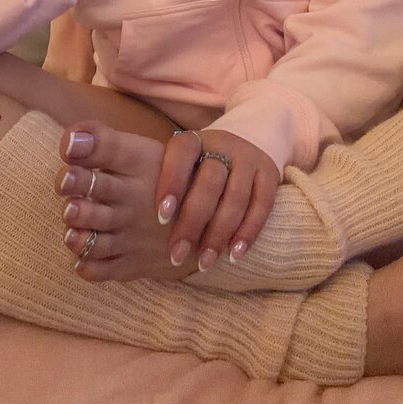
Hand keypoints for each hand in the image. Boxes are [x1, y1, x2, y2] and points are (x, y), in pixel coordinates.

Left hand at [155, 128, 279, 271]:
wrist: (250, 139)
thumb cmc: (200, 167)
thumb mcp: (182, 166)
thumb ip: (163, 185)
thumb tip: (132, 225)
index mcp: (195, 141)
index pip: (182, 153)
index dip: (171, 182)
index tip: (160, 218)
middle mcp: (223, 145)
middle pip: (209, 181)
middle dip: (192, 222)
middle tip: (176, 255)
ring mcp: (249, 158)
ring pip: (236, 197)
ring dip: (219, 234)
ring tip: (204, 264)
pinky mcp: (270, 174)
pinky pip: (262, 205)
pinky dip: (248, 232)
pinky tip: (234, 255)